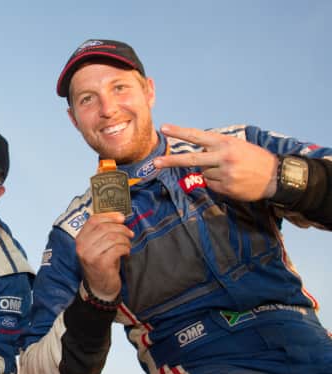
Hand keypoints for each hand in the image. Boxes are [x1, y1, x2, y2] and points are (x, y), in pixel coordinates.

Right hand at [76, 212, 132, 300]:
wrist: (100, 287)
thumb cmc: (102, 264)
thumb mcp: (98, 246)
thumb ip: (104, 232)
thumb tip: (120, 217)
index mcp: (80, 239)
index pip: (93, 220)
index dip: (109, 216)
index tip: (121, 218)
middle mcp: (82, 246)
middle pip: (104, 228)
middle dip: (121, 228)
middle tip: (129, 233)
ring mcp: (90, 255)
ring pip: (112, 238)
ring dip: (124, 240)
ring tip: (127, 245)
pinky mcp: (100, 264)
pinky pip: (117, 249)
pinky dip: (125, 249)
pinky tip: (126, 253)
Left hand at [153, 124, 277, 200]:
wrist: (276, 176)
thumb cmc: (254, 159)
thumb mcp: (236, 146)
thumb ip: (216, 148)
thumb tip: (196, 156)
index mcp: (224, 143)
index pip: (197, 136)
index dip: (179, 132)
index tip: (164, 128)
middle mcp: (222, 157)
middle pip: (191, 160)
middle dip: (172, 161)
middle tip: (156, 163)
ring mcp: (224, 173)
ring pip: (203, 174)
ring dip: (210, 173)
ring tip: (229, 171)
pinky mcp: (227, 187)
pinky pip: (211, 185)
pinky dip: (217, 183)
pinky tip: (231, 180)